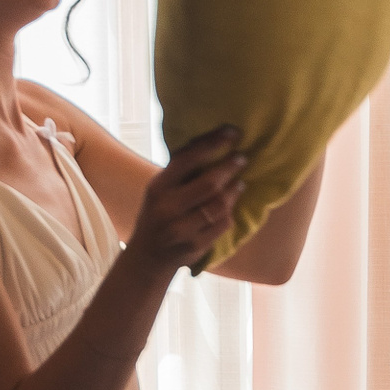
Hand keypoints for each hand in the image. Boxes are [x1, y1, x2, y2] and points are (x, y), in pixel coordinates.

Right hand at [124, 126, 246, 274]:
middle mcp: (168, 209)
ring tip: (240, 181)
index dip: (212, 143)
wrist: (147, 257)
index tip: (231, 132)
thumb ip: (180, 172)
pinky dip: (230, 212)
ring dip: (234, 190)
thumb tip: (211, 141)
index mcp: (158, 188)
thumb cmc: (158, 213)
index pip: (187, 159)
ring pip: (219, 205)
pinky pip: (223, 224)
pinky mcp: (196, 246)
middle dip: (230, 167)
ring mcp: (182, 230)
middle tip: (242, 157)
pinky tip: (231, 205)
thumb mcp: (159, 190)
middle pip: (209, 183)